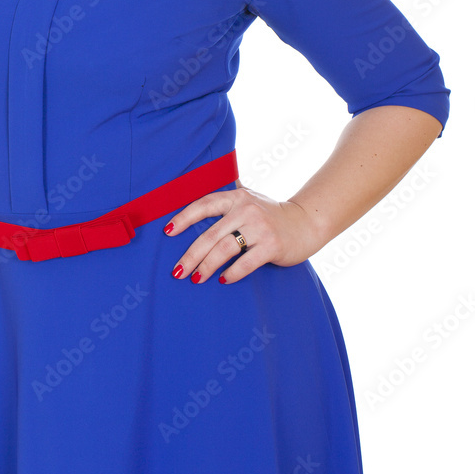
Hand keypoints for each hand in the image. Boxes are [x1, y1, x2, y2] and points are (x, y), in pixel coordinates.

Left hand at [162, 182, 324, 284]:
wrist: (306, 223)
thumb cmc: (270, 214)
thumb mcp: (249, 199)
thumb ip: (227, 198)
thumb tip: (197, 193)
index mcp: (236, 197)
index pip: (204, 205)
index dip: (184, 218)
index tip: (167, 231)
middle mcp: (246, 209)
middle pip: (210, 234)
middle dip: (191, 255)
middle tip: (177, 271)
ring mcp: (260, 228)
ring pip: (225, 249)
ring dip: (207, 266)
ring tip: (196, 278)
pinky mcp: (272, 246)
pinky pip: (246, 262)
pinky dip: (232, 273)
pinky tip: (223, 280)